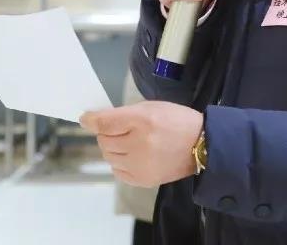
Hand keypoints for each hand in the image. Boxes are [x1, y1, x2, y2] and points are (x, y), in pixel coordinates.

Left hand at [80, 101, 203, 186]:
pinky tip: (134, 156)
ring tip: (129, 143)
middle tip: (121, 130)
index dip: (91, 120)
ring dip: (113, 148)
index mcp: (142, 121)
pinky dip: (120, 162)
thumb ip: (124, 113)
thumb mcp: (152, 107)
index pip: (105, 123)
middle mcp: (139, 144)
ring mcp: (140, 165)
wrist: (202, 145)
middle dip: (107, 133)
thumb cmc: (176, 121)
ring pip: (108, 156)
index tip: (85, 118)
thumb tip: (96, 120)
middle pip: (104, 141)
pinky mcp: (142, 180)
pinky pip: (117, 171)